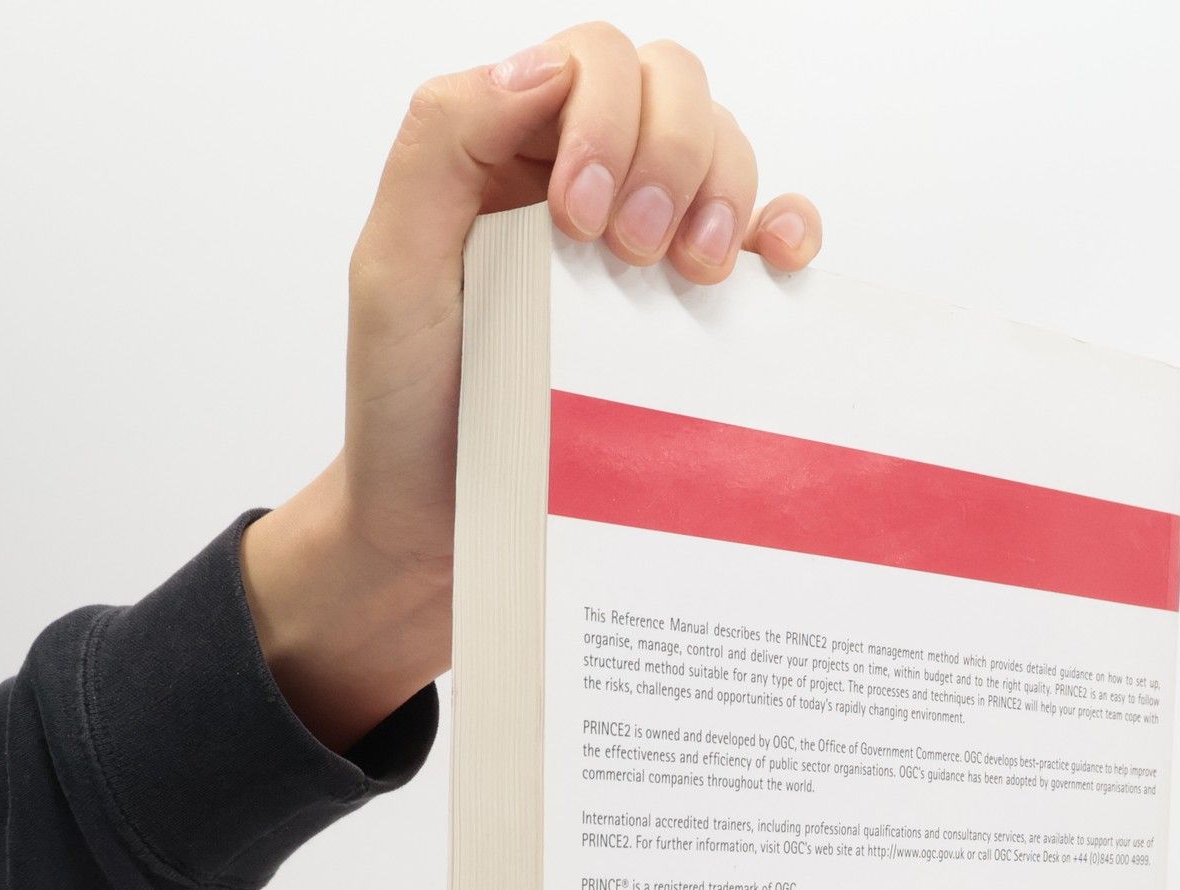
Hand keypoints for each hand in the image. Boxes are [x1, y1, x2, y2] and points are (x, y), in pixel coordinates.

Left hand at [241, 25, 822, 751]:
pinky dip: (786, 227)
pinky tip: (774, 262)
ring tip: (690, 279)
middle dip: (672, 151)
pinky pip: (765, 237)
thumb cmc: (410, 415)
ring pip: (726, 147)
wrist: (440, 536)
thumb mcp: (393, 268)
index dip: (604, 118)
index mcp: (508, 153)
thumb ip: (444, 143)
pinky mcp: (692, 316)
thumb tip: (546, 66)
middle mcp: (584, 183)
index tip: (578, 218)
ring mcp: (646, 248)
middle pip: (671, 88)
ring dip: (727, 189)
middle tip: (637, 252)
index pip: (590, 64)